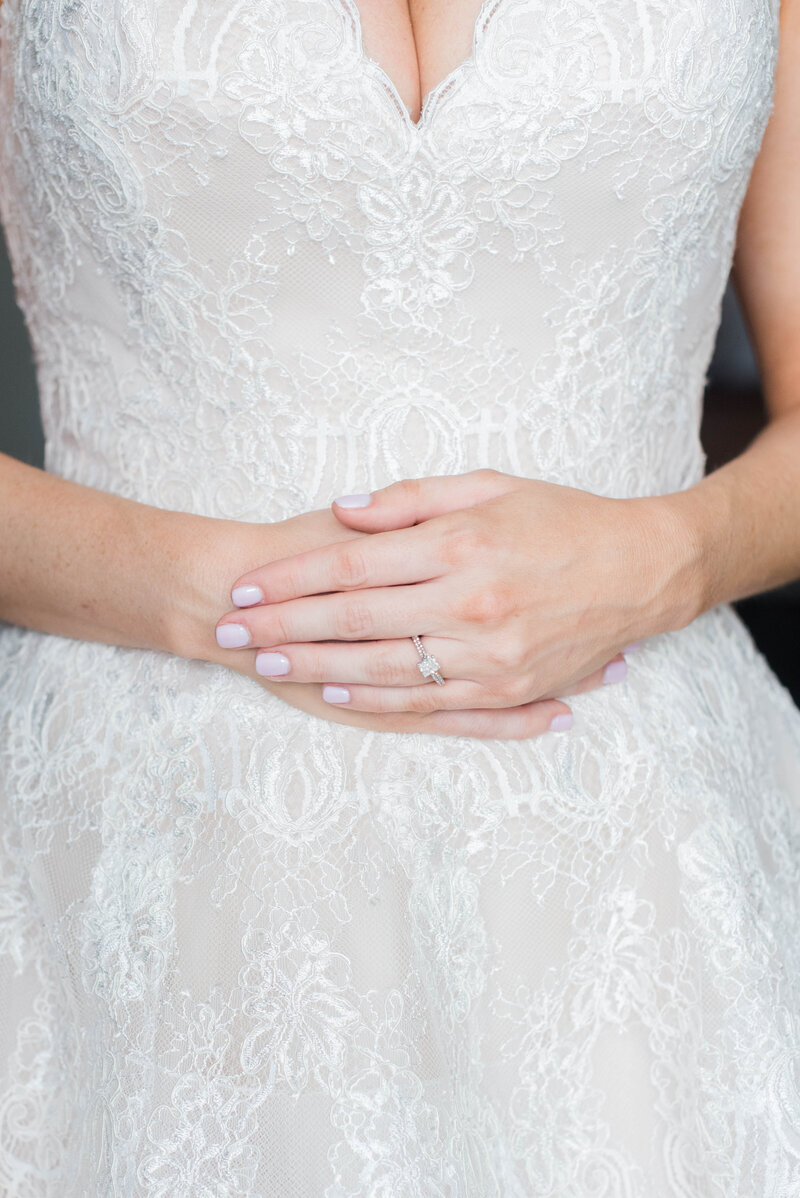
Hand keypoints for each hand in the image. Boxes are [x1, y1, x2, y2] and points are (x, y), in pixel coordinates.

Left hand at [213, 469, 698, 736]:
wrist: (641, 571)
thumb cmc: (563, 518)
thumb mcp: (491, 484)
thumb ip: (413, 498)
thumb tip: (344, 510)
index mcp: (462, 546)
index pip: (353, 566)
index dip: (292, 579)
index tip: (247, 586)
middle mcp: (470, 605)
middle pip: (354, 622)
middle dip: (285, 628)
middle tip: (233, 633)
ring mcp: (489, 656)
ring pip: (382, 670)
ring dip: (316, 669)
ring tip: (266, 666)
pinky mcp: (507, 691)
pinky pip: (427, 703)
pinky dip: (375, 699)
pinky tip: (332, 694)